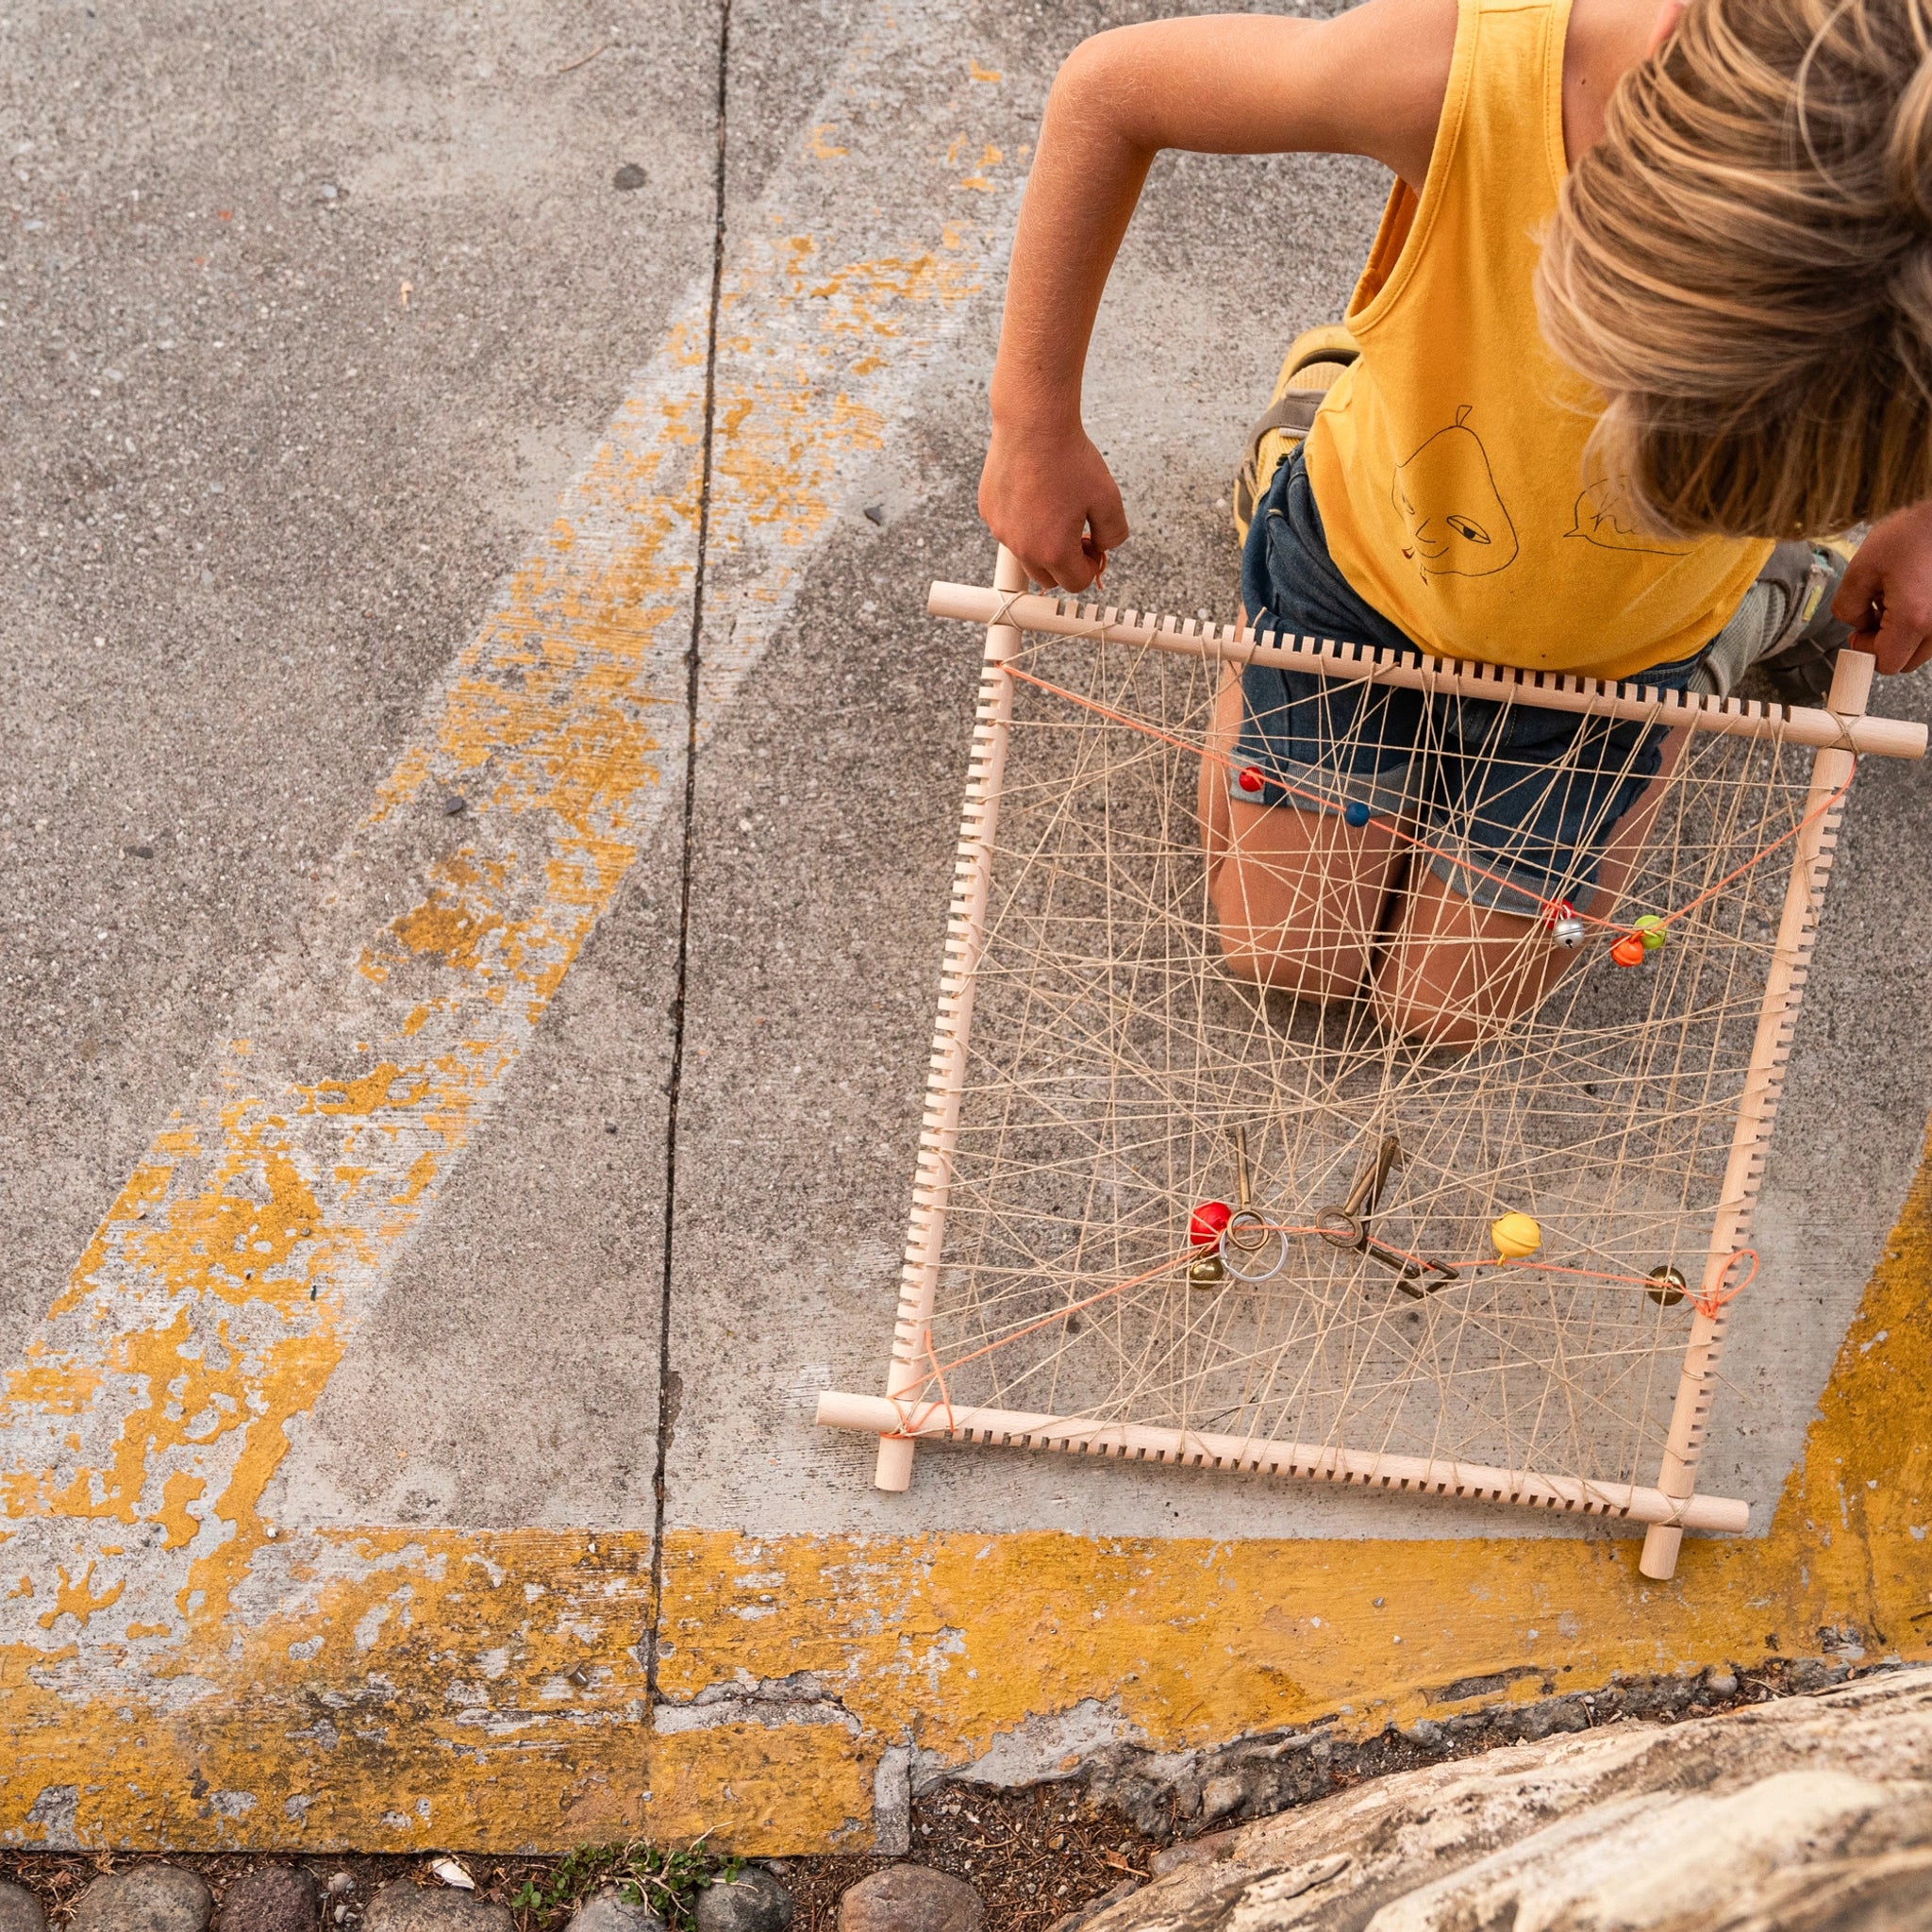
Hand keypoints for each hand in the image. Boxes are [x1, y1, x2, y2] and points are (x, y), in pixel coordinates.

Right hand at [978, 418, 1128, 592]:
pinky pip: (1008, 530)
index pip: (1076, 583)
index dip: (1091, 567)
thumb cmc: (1070, 459)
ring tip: (1054, 509)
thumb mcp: (1108, 497)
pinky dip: (1022, 522)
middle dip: (1065, 562)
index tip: (1093, 546)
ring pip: (1025, 554)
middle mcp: (1022, 547)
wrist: (1033, 424)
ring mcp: (1001, 530)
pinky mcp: (989, 511)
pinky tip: (1034, 493)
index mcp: (1054, 551)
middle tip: (1076, 533)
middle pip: (1048, 578)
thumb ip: (1114, 533)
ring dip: (1042, 543)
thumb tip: (1105, 546)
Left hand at [1834, 501, 1931, 674]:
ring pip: (1923, 648)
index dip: (1866, 650)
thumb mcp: (1862, 568)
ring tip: (1898, 598)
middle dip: (1886, 644)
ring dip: (1905, 634)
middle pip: (1907, 661)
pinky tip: (1916, 594)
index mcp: (1914, 619)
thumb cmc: (1912, 533)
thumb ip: (1848, 606)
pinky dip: (1924, 621)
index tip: (1859, 631)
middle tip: (1876, 614)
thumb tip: (1856, 624)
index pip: (1886, 663)